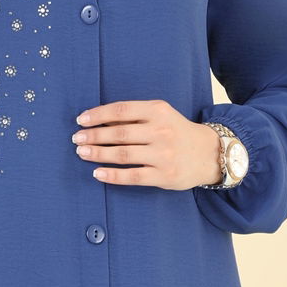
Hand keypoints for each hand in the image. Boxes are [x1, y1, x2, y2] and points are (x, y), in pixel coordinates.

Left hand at [70, 99, 222, 189]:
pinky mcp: (164, 175)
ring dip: (98, 153)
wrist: (210, 153)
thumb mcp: (161, 115)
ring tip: (82, 152)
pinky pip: (133, 176)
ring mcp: (163, 154)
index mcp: (158, 111)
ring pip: (123, 154)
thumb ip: (135, 117)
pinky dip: (112, 175)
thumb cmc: (177, 132)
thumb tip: (99, 121)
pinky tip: (98, 173)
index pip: (122, 110)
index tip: (81, 120)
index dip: (98, 115)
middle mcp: (161, 131)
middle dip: (94, 135)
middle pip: (119, 133)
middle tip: (77, 138)